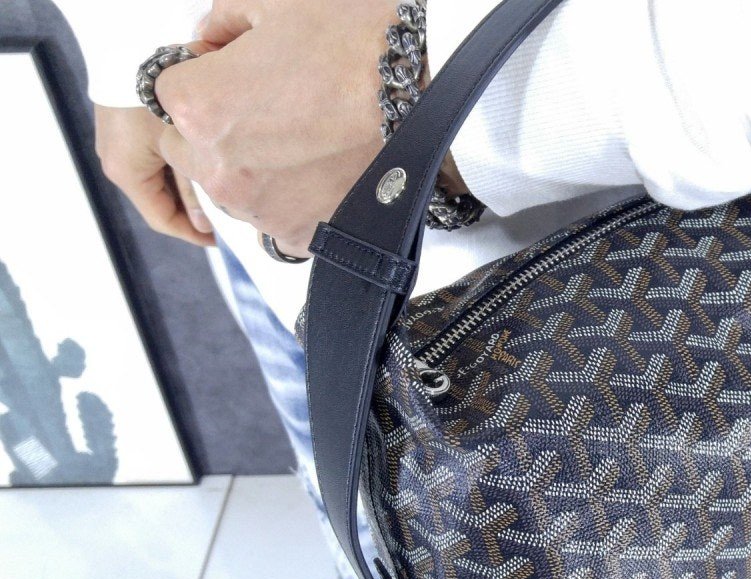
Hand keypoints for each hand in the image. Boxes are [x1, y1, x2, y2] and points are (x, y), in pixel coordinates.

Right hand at [94, 104, 215, 247]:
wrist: (135, 49)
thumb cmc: (159, 98)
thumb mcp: (182, 147)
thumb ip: (194, 187)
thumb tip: (207, 223)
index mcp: (126, 173)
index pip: (163, 219)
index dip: (194, 234)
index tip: (220, 240)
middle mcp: (117, 162)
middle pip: (162, 201)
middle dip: (195, 211)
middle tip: (227, 219)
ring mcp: (120, 145)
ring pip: (161, 181)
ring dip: (189, 188)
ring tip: (222, 193)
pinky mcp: (127, 128)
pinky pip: (156, 159)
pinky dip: (180, 167)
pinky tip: (205, 164)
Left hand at [153, 0, 398, 256]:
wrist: (435, 95)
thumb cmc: (361, 45)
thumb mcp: (277, 2)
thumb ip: (223, 18)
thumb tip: (210, 38)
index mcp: (196, 105)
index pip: (167, 92)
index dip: (204, 74)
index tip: (239, 69)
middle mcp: (217, 166)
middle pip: (191, 147)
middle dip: (221, 125)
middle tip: (279, 104)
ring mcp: (257, 208)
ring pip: (233, 185)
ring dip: (256, 165)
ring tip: (311, 137)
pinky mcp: (296, 235)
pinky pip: (275, 218)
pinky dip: (293, 198)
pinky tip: (325, 168)